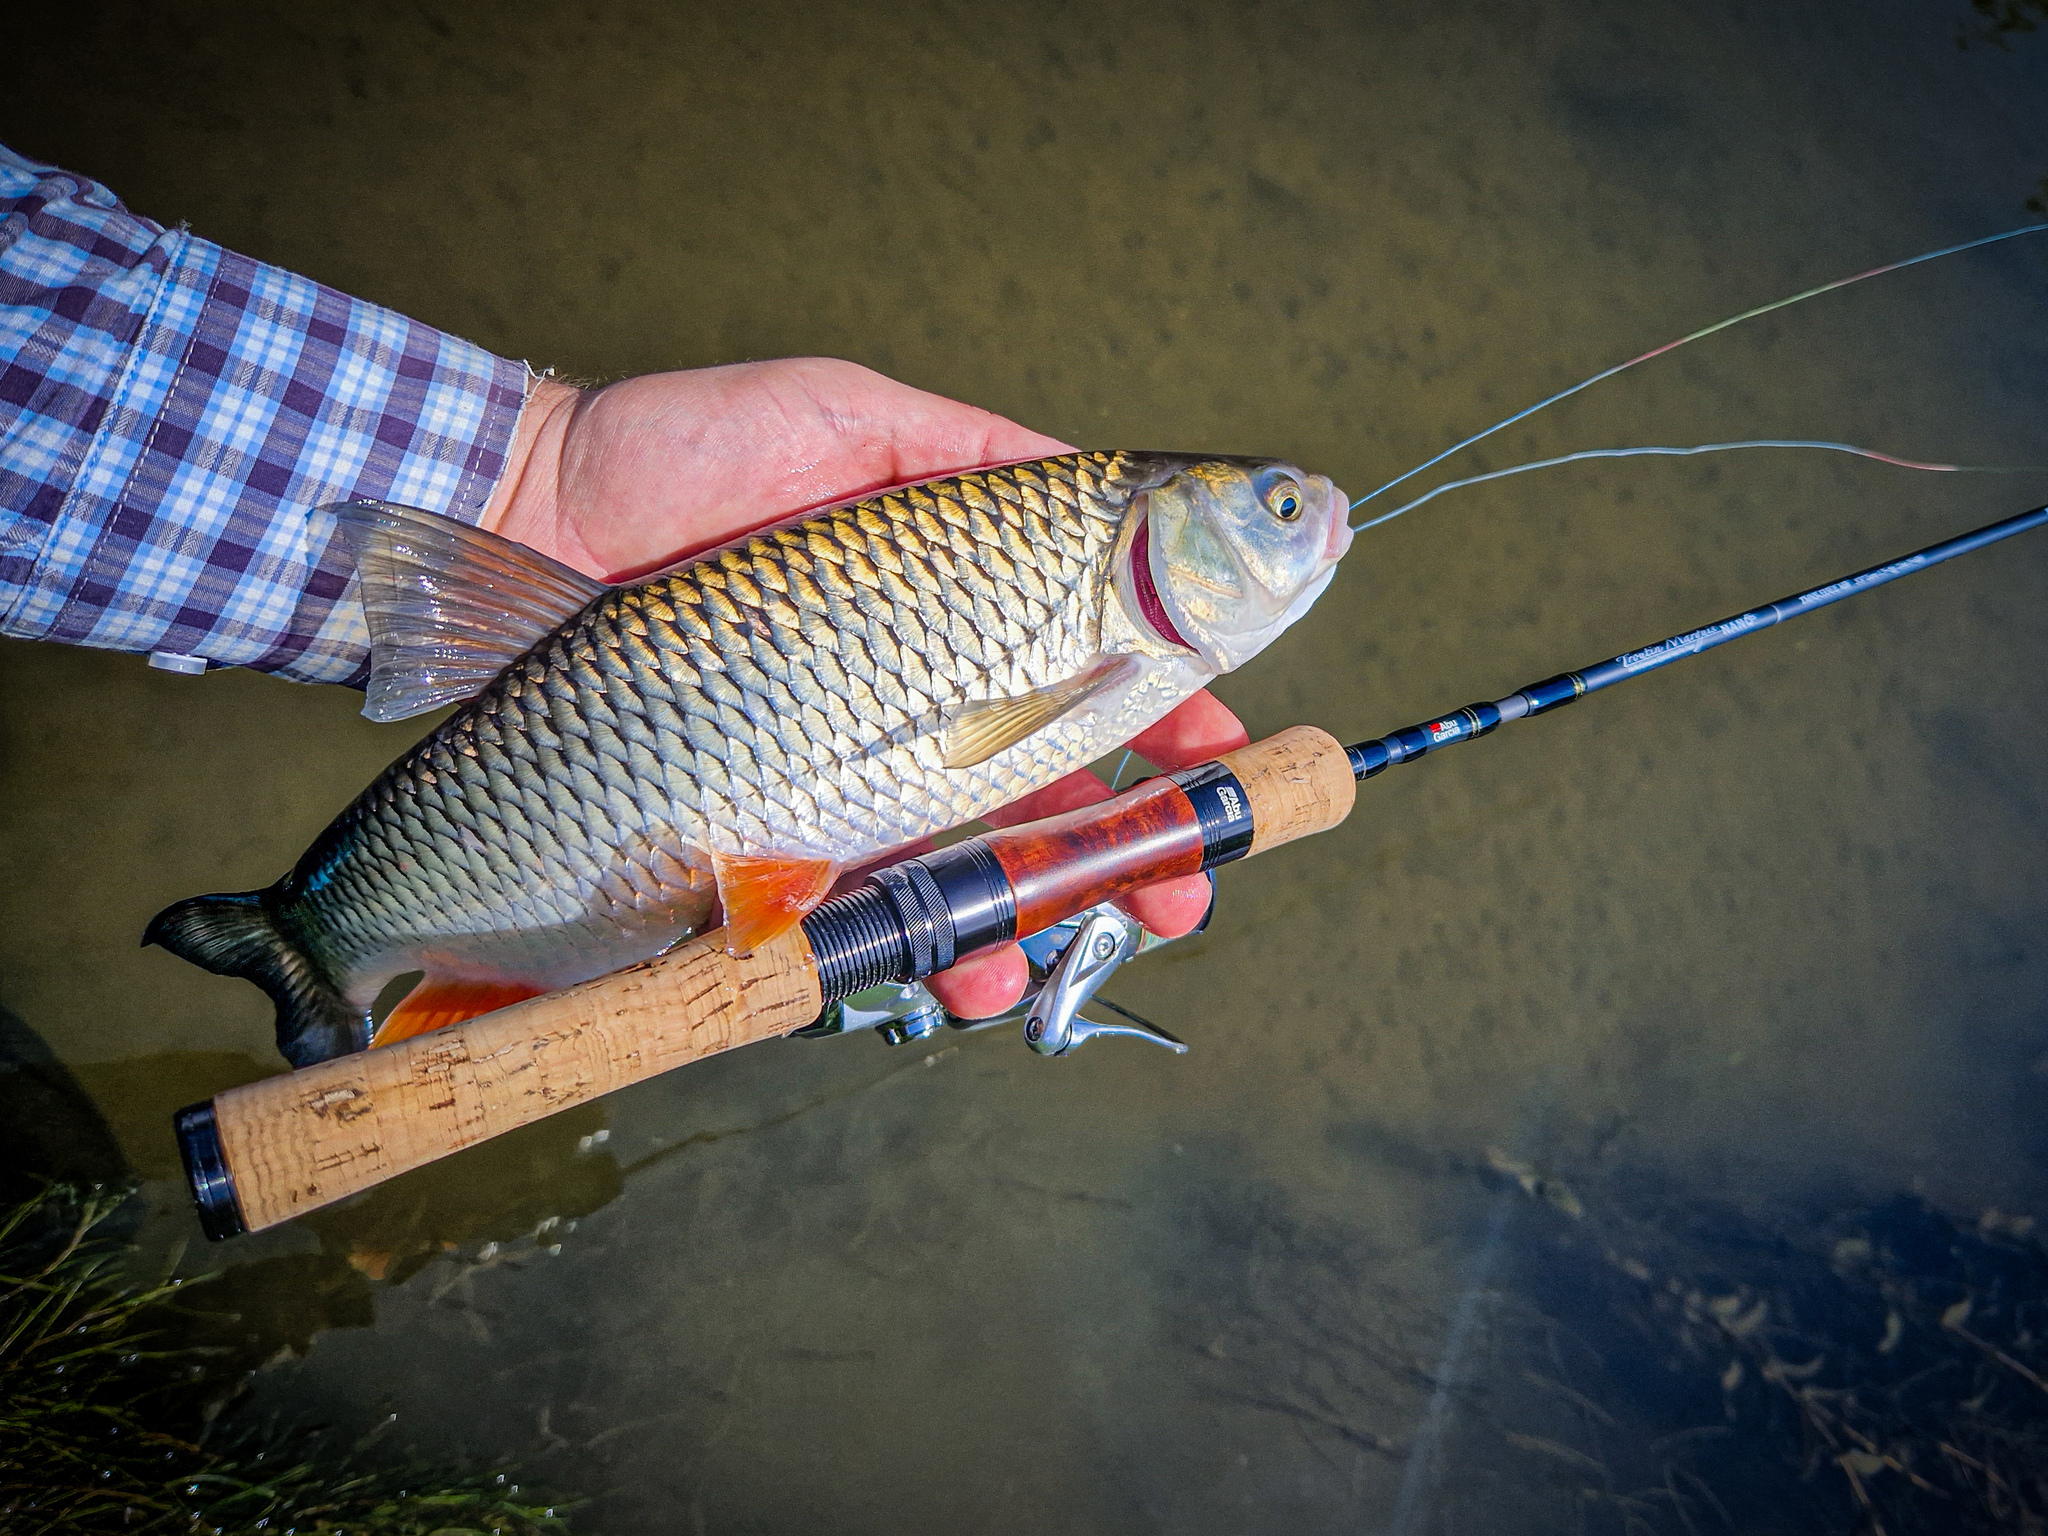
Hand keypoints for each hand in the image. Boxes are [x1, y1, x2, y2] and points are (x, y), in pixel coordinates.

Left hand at [485, 359, 1243, 1017]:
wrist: (530, 513)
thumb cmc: (685, 449)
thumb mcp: (856, 418)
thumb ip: (983, 457)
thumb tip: (1112, 487)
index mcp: (952, 607)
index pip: (1092, 669)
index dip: (1173, 717)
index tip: (1229, 756)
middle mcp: (907, 698)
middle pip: (1046, 791)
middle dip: (1131, 851)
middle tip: (1182, 897)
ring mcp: (838, 771)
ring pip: (964, 868)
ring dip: (1030, 919)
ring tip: (1056, 949)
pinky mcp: (763, 830)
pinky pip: (858, 909)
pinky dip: (918, 949)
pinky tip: (960, 969)